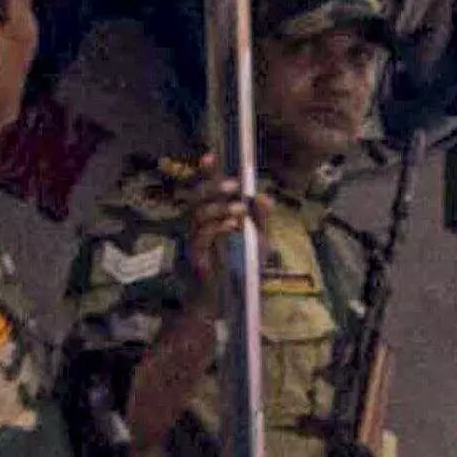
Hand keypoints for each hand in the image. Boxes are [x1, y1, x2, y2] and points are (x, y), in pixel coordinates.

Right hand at [182, 173, 255, 300]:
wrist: (230, 300)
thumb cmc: (242, 268)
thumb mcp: (259, 240)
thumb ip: (261, 219)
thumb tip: (262, 196)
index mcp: (212, 216)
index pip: (205, 189)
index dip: (205, 173)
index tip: (211, 156)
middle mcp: (199, 224)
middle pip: (197, 197)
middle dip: (213, 188)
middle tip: (234, 185)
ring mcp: (194, 239)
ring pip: (198, 214)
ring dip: (219, 207)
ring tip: (239, 210)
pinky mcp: (194, 255)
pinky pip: (201, 235)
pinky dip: (217, 227)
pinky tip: (232, 226)